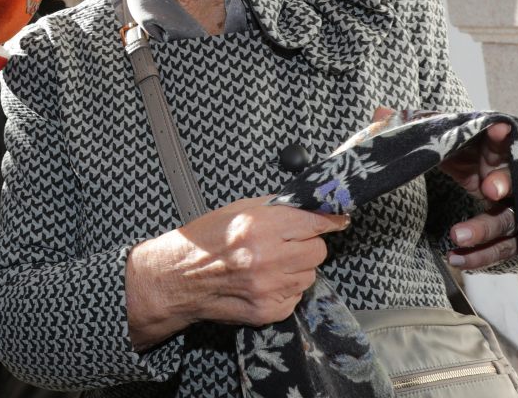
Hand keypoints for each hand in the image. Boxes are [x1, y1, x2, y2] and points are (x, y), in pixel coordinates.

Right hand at [125, 196, 349, 348]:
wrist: (178, 278)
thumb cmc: (204, 241)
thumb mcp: (237, 209)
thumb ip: (276, 208)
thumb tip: (309, 206)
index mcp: (260, 226)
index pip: (314, 222)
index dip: (329, 219)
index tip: (338, 218)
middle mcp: (267, 258)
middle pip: (318, 251)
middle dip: (308, 245)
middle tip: (289, 243)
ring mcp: (269, 288)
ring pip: (310, 275)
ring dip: (298, 268)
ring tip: (271, 264)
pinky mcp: (268, 311)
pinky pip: (296, 296)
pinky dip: (286, 288)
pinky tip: (264, 281)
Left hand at [368, 106, 517, 268]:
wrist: (484, 182)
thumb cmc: (463, 153)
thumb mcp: (442, 141)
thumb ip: (415, 128)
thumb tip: (379, 112)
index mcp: (495, 149)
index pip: (505, 138)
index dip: (503, 135)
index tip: (498, 128)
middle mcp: (511, 177)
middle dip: (505, 183)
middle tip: (490, 190)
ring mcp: (515, 208)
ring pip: (510, 222)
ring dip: (485, 231)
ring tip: (457, 236)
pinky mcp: (512, 235)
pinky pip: (501, 249)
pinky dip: (479, 256)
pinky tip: (456, 258)